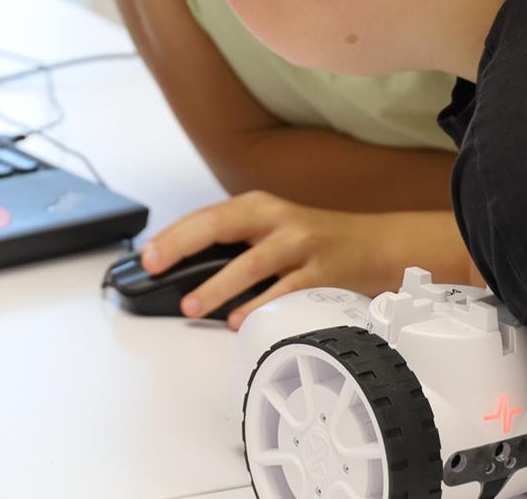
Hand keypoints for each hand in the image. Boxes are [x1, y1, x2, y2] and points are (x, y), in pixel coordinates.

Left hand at [139, 192, 469, 328]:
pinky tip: (238, 320)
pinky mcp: (322, 272)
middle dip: (182, 246)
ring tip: (191, 305)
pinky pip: (285, 291)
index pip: (205, 216)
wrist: (380, 244)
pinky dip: (259, 307)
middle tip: (155, 267)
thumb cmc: (318, 242)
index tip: (146, 255)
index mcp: (258, 206)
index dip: (173, 235)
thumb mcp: (273, 230)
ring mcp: (300, 244)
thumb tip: (186, 271)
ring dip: (216, 286)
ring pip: (250, 262)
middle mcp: (276, 218)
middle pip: (219, 225)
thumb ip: (236, 244)